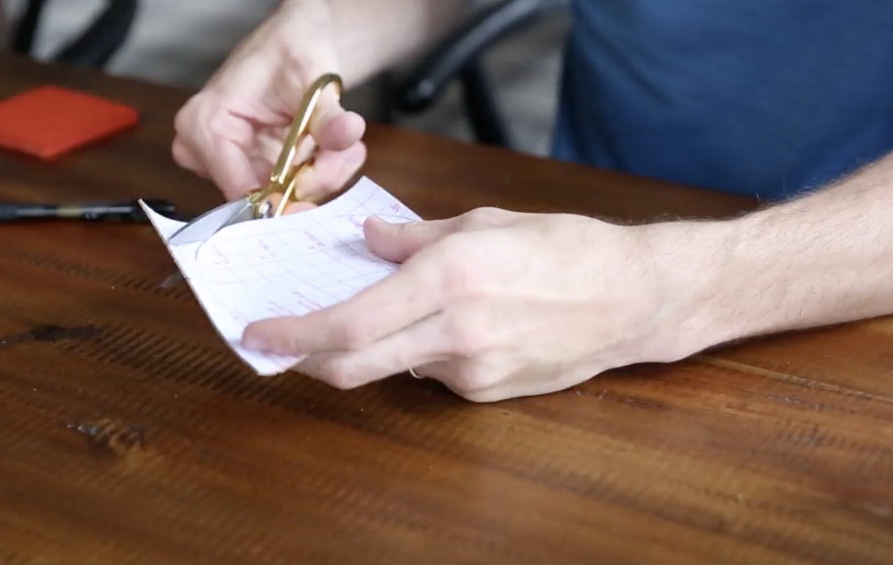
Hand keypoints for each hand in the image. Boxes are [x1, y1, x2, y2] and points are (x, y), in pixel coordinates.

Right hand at [172, 0, 365, 208]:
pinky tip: (335, 148)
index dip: (282, 201)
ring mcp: (229, 165)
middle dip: (314, 179)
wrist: (296, 48)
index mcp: (207, 123)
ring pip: (284, 197)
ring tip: (345, 144)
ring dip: (323, 174)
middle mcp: (207, 151)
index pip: (238, 187)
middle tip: (347, 153)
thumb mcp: (313, 80)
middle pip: (265, 196)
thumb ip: (328, 115)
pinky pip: (292, 191)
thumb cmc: (291, 54)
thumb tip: (348, 131)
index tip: (321, 191)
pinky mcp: (251, 173)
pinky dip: (320, 173)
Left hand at [241, 207, 709, 402]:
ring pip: (395, 368)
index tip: (260, 333)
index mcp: (450, 278)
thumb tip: (369, 240)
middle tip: (285, 345)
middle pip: (356, 366)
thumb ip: (414, 237)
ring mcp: (473, 370)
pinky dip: (422, 352)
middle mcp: (456, 332)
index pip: (351, 323)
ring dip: (377, 345)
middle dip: (309, 359)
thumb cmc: (567, 248)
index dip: (297, 334)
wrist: (632, 298)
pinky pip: (434, 374)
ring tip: (399, 311)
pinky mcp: (488, 392)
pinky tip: (453, 326)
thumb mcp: (485, 223)